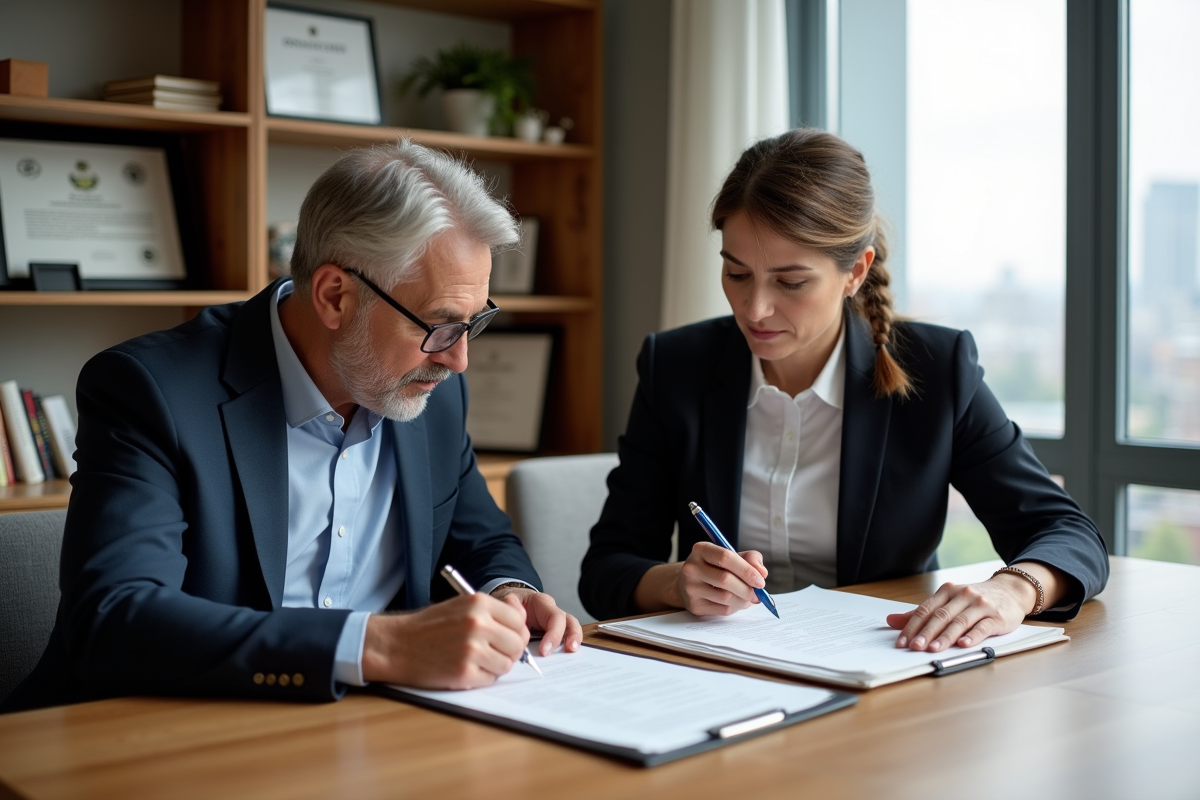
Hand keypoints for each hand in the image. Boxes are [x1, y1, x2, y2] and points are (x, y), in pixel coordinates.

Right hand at [361, 593, 530, 688]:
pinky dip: (482, 678)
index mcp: (479, 603)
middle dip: (509, 651)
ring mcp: (472, 649)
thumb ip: (494, 610)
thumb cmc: (430, 626)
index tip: (505, 637)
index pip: (519, 621)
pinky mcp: (464, 672)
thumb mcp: (462, 606)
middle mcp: (478, 624)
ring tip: (476, 660)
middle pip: (517, 644)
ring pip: (506, 664)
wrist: (397, 644)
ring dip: (495, 666)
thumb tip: (522, 613)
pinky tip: (465, 668)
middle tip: (493, 652)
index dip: (515, 632)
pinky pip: (490, 679)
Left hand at [490, 586, 582, 656]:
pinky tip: (564, 660)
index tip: (544, 651)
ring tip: (572, 653)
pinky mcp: (553, 633)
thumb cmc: (510, 604)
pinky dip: (566, 648)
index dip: (553, 634)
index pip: (555, 617)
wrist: (510, 605)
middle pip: (569, 622)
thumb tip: (510, 604)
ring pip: (571, 629)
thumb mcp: (508, 601)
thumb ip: (510, 605)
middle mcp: (552, 612)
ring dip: (574, 641)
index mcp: (542, 603)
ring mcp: (555, 623)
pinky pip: (564, 639)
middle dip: (571, 636)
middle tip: (568, 650)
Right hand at [673, 542, 767, 615]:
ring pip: (726, 597)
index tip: (761, 581)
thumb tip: (762, 573)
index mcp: (701, 550)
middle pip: (725, 579)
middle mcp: (692, 568)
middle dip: (748, 589)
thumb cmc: (716, 567)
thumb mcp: (732, 556)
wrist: (689, 582)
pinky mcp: (695, 606)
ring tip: (749, 598)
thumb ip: (750, 558)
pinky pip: (722, 610)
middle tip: (759, 594)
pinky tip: (737, 602)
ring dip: (744, 600)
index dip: (746, 570)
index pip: (725, 557)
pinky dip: (736, 607)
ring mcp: (691, 588)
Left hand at [885, 574, 1036, 652]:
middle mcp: (963, 595)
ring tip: (933, 649)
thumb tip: (892, 620)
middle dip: (925, 633)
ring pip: (959, 622)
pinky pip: (983, 627)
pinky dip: (973, 636)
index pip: (925, 610)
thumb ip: (923, 613)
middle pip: (940, 616)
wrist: (1011, 590)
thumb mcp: (948, 601)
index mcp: (947, 591)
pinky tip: (963, 645)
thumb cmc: (975, 599)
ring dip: (945, 637)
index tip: (902, 642)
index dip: (912, 626)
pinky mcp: (997, 616)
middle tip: (914, 647)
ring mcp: (981, 605)